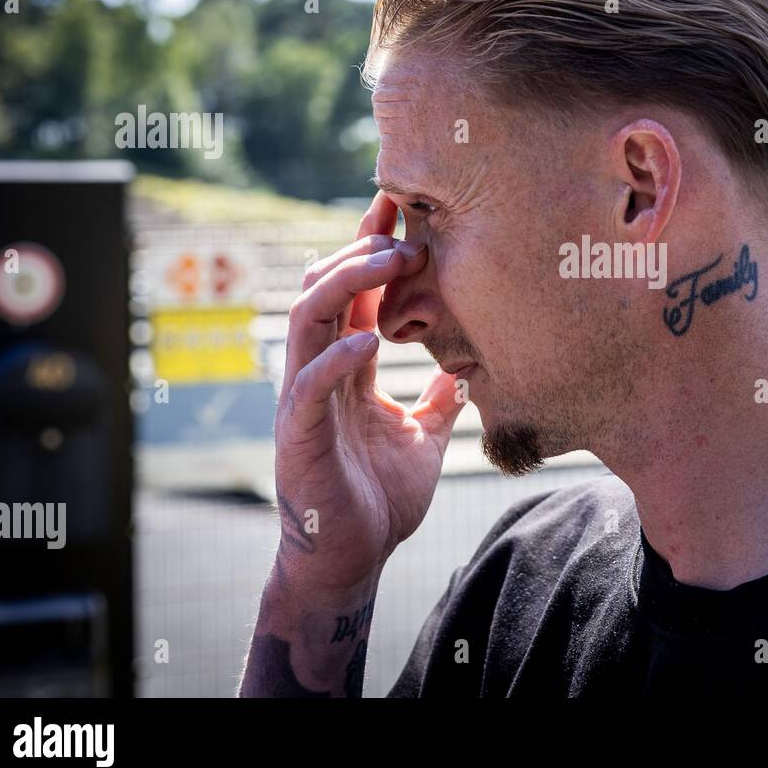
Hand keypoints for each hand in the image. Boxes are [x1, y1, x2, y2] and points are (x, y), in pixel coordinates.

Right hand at [272, 191, 464, 595]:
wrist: (353, 558)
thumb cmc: (380, 499)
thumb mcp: (424, 436)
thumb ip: (439, 398)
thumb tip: (470, 366)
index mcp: (347, 368)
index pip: (355, 294)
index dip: (373, 249)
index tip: (401, 208)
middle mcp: (320, 372)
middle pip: (325, 288)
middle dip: (361, 250)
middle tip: (405, 227)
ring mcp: (304, 401)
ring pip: (308, 319)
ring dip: (347, 282)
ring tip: (391, 259)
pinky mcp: (297, 436)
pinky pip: (307, 385)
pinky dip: (334, 357)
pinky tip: (369, 338)